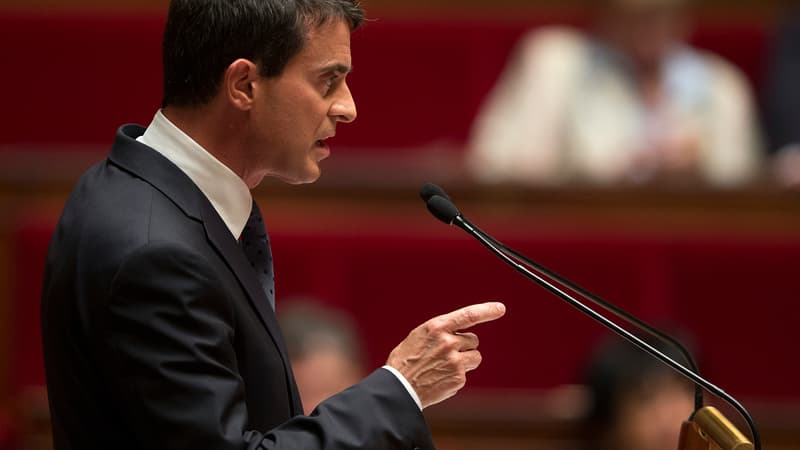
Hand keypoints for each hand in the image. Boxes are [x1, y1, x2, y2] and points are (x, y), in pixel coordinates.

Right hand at [386, 302, 505, 407]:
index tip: (500, 308)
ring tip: (443, 367)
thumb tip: (460, 333)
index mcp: (437, 327)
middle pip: (473, 340)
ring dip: (465, 360)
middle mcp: (448, 342)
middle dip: (464, 346)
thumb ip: (441, 332)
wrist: (398, 388)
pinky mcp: (458, 379)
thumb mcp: (419, 336)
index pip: (468, 315)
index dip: (486, 310)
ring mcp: (455, 361)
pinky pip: (466, 373)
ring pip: (474, 357)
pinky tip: (440, 378)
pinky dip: (456, 376)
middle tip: (446, 354)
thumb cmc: (406, 360)